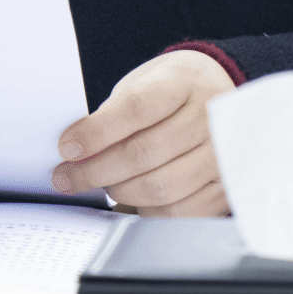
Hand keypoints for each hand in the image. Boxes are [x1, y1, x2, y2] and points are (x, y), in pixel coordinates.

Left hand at [50, 50, 234, 215]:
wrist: (218, 92)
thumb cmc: (172, 89)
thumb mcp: (143, 82)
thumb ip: (114, 112)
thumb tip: (77, 151)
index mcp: (184, 81)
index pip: (136, 108)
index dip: (96, 132)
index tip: (67, 147)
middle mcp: (210, 117)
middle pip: (144, 153)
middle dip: (96, 170)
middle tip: (68, 176)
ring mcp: (222, 154)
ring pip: (160, 187)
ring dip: (119, 191)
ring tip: (100, 184)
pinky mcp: (225, 186)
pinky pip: (180, 212)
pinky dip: (148, 210)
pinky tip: (131, 200)